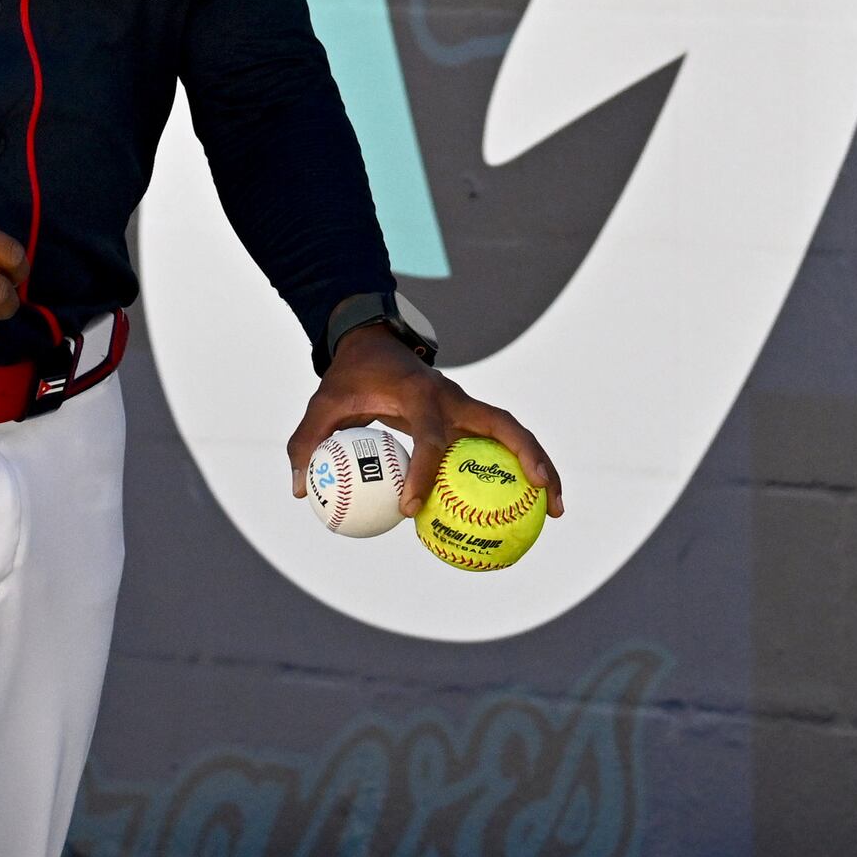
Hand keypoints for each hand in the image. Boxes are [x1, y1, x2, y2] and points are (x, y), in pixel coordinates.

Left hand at [286, 323, 566, 521]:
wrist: (374, 342)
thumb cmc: (350, 376)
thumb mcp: (323, 404)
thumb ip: (306, 442)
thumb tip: (301, 490)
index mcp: (422, 395)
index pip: (431, 437)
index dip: (424, 472)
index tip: (411, 509)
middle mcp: (456, 398)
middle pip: (506, 427)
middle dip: (530, 461)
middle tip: (545, 501)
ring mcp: (468, 406)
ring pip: (515, 434)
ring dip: (541, 467)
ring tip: (556, 513)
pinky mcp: (471, 416)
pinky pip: (500, 445)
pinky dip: (519, 472)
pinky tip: (525, 510)